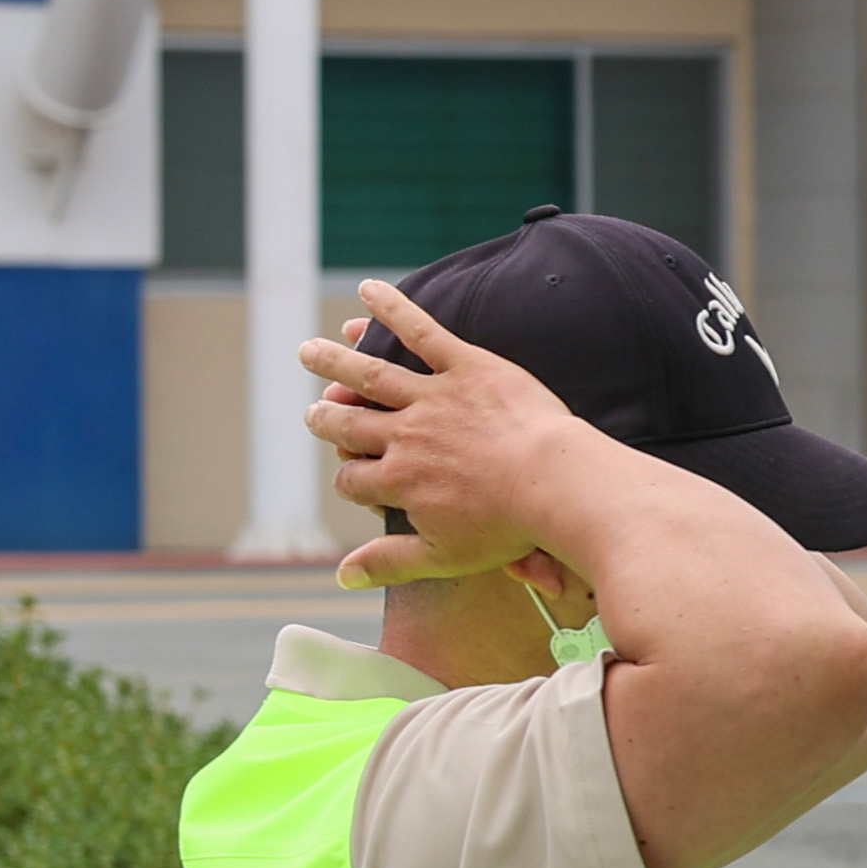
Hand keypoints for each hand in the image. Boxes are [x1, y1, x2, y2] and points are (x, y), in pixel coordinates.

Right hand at [306, 282, 603, 597]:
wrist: (556, 485)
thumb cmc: (508, 527)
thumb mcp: (443, 558)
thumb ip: (389, 563)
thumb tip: (341, 576)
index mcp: (398, 481)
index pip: (352, 478)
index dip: (347, 479)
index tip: (349, 477)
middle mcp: (404, 436)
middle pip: (349, 424)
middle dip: (327, 419)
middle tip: (314, 411)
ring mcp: (433, 397)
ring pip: (369, 376)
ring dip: (335, 362)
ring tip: (309, 351)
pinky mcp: (466, 365)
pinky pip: (422, 331)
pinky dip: (393, 308)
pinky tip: (368, 291)